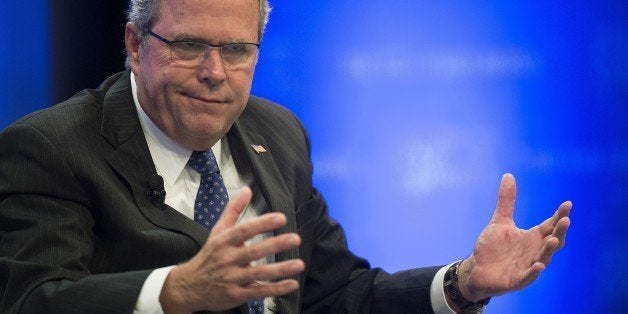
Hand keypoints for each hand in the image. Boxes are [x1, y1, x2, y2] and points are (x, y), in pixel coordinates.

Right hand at [159, 187, 304, 312]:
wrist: (188, 286)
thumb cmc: (209, 256)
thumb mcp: (218, 232)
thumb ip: (233, 210)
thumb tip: (247, 189)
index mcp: (224, 242)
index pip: (244, 230)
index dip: (263, 224)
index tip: (281, 218)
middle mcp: (227, 259)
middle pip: (254, 252)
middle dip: (275, 245)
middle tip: (296, 238)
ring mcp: (232, 278)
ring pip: (259, 274)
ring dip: (280, 269)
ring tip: (299, 264)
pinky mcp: (236, 295)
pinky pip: (259, 292)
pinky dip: (276, 289)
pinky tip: (292, 284)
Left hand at [457, 174, 570, 301]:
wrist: (477, 269)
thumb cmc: (492, 247)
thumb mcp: (500, 221)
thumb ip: (506, 201)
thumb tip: (508, 175)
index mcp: (532, 237)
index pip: (550, 225)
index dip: (559, 216)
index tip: (567, 204)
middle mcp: (534, 251)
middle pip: (552, 241)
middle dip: (559, 232)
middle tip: (566, 220)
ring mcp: (527, 266)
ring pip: (543, 258)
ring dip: (548, 250)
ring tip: (553, 240)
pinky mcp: (517, 280)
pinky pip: (528, 276)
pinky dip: (534, 271)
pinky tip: (539, 265)